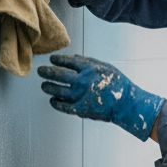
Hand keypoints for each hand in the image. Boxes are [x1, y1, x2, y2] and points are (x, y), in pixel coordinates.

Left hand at [37, 54, 164, 140]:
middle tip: (40, 71)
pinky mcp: (80, 109)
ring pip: (58, 90)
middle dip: (47, 72)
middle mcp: (82, 81)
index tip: (52, 59)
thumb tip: (73, 57)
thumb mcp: (106, 67)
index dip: (58, 60)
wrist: (126, 104)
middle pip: (59, 75)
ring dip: (49, 87)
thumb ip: (89, 62)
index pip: (69, 62)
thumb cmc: (118, 84)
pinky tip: (52, 100)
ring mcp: (80, 96)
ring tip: (44, 85)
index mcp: (89, 69)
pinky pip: (63, 105)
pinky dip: (56, 103)